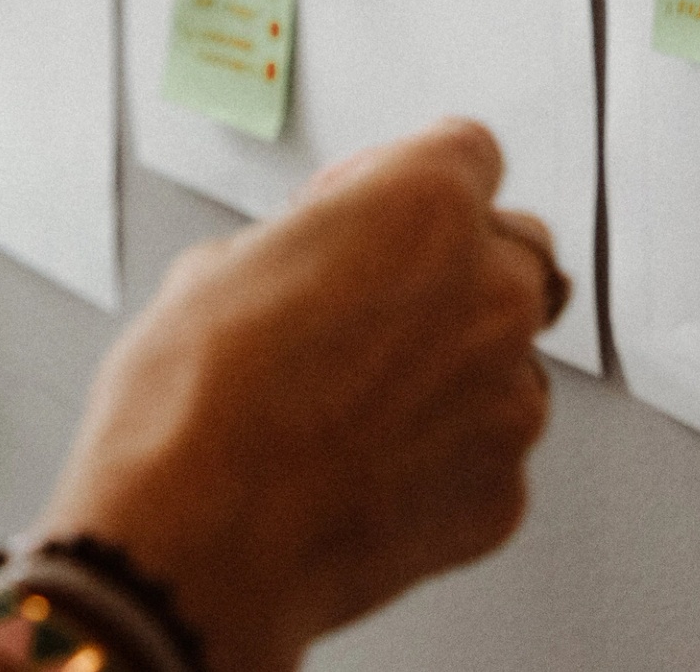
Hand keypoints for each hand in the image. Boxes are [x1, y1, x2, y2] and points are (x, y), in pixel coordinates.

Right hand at [34, 120, 558, 671]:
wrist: (190, 547)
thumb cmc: (190, 406)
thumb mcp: (218, 269)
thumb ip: (307, 249)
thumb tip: (315, 270)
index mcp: (426, 209)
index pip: (469, 153)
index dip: (408, 177)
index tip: (374, 206)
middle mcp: (492, 294)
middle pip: (509, 252)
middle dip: (448, 269)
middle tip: (367, 305)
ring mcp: (509, 400)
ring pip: (504, 360)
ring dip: (449, 369)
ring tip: (350, 405)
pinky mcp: (502, 494)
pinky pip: (486, 452)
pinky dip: (440, 456)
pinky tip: (360, 468)